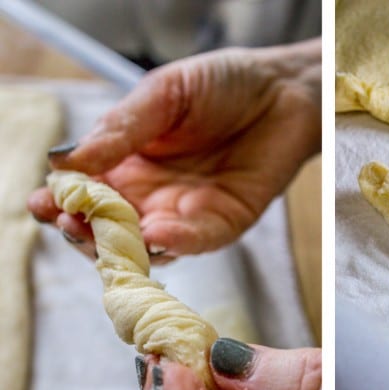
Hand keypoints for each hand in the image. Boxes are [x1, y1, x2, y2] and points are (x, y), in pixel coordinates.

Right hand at [28, 39, 320, 262]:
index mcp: (130, 164)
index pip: (88, 193)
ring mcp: (189, 212)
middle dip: (86, 231)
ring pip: (149, 244)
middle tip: (69, 223)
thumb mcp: (162, 95)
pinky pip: (199, 239)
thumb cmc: (221, 85)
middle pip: (111, 229)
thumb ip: (119, 129)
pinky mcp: (226, 221)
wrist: (281, 89)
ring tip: (103, 233)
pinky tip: (158, 232)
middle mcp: (154, 195)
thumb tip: (63, 160)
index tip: (45, 202)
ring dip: (125, 244)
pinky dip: (178, 240)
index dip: (64, 201)